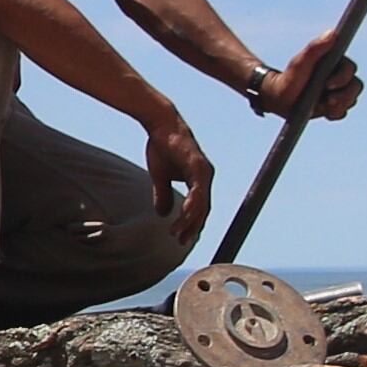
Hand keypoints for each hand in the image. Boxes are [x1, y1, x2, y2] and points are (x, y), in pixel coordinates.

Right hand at [144, 112, 214, 237]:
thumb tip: (164, 214)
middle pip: (203, 209)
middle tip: (182, 242)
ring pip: (201, 203)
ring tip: (179, 234)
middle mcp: (205, 176)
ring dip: (190, 220)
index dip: (192, 224)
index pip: (199, 207)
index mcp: (199, 179)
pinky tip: (186, 215)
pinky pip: (198, 190)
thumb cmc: (162, 146)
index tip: (182, 239)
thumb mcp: (160, 176)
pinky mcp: (198, 165)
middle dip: (193, 227)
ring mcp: (204, 171)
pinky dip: (193, 204)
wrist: (161, 124)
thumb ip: (163, 195)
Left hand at [253, 38, 363, 122]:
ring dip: (339, 106)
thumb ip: (316, 47)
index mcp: (336, 63)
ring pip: (351, 100)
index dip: (343, 78)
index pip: (350, 70)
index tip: (328, 85)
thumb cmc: (290, 76)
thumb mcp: (301, 61)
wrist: (280, 97)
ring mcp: (338, 91)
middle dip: (343, 96)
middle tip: (327, 101)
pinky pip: (342, 112)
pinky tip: (322, 112)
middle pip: (355, 87)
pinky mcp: (334, 106)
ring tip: (322, 106)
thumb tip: (333, 33)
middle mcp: (340, 76)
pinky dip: (334, 113)